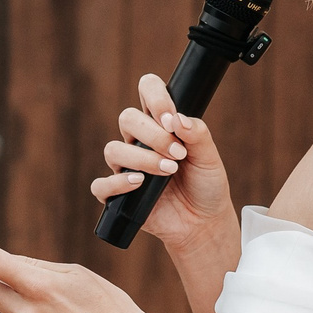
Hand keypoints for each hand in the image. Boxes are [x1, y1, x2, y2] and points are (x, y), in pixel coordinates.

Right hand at [94, 75, 233, 253]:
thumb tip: (178, 119)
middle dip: (153, 134)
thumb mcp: (210, 158)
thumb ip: (198, 134)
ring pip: (113, 149)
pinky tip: (139, 183)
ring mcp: (126, 167)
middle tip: (178, 153)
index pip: (147, 90)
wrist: (204, 222)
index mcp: (160, 124)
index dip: (155, 96)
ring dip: (141, 158)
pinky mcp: (119, 195)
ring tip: (168, 171)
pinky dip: (117, 183)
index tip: (171, 117)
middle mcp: (139, 142)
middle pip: (127, 118)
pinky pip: (101, 185)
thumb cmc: (205, 185)